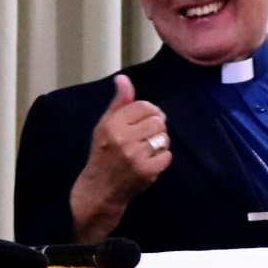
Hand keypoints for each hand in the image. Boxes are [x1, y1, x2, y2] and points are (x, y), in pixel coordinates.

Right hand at [76, 75, 171, 202]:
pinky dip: (161, 158)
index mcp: (113, 124)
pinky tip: (149, 161)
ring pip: (164, 138)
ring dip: (160, 142)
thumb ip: (119, 103)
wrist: (100, 188)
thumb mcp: (105, 125)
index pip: (144, 106)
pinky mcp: (148, 171)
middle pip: (158, 121)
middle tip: (147, 136)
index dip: (149, 111)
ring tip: (147, 148)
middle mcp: (124, 139)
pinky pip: (167, 155)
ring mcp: (137, 156)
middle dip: (156, 127)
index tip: (146, 120)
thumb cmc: (103, 153)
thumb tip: (123, 78)